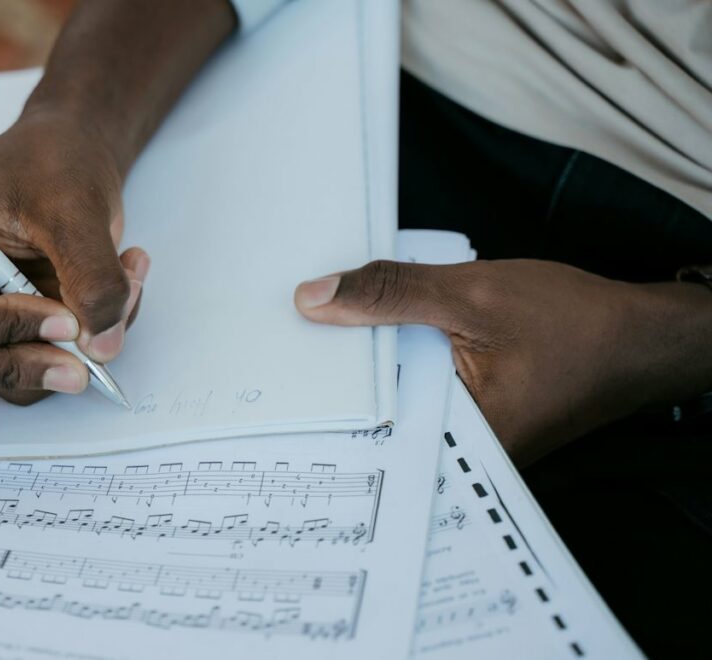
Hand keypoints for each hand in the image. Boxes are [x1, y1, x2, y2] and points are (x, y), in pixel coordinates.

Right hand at [0, 109, 147, 409]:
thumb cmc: (53, 164)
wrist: (65, 156)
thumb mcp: (78, 208)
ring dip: (55, 361)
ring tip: (116, 298)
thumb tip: (102, 348)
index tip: (68, 317)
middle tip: (84, 357)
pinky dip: (63, 357)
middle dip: (16, 370)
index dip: (8, 332)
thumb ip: (94, 277)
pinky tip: (103, 307)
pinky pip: (14, 380)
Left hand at [294, 259, 702, 464]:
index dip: (312, 387)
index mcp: (454, 442)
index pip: (361, 420)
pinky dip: (393, 358)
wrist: (640, 338)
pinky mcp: (467, 415)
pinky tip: (367, 330)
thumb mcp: (472, 296)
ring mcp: (460, 436)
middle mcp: (452, 452)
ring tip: (313, 326)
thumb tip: (315, 299)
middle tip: (274, 338)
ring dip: (363, 361)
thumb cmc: (576, 325)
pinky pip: (413, 388)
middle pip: (369, 410)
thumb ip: (392, 294)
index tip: (268, 359)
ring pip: (390, 396)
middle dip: (330, 373)